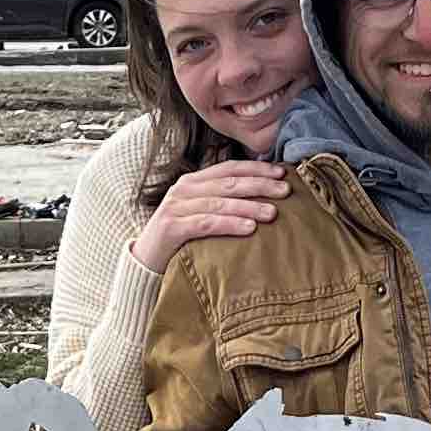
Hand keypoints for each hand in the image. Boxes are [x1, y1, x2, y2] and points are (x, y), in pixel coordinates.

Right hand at [129, 160, 291, 270]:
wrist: (145, 261)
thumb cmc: (180, 238)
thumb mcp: (201, 213)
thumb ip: (222, 202)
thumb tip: (263, 197)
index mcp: (194, 181)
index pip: (230, 168)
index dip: (256, 169)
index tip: (281, 173)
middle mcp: (184, 189)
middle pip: (228, 183)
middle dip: (259, 185)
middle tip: (285, 191)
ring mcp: (176, 207)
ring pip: (220, 202)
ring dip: (249, 206)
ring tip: (272, 212)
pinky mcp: (172, 228)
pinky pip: (206, 223)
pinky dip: (229, 224)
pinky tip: (249, 228)